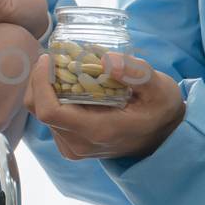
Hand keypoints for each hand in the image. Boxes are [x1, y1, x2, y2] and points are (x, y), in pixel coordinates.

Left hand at [25, 51, 184, 160]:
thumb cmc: (160, 110)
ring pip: (41, 113)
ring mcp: (73, 147)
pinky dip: (51, 97)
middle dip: (40, 80)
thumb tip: (107, 60)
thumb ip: (136, 72)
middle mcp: (79, 144)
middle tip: (53, 58)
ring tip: (60, 68)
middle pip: (39, 110)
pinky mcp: (70, 145)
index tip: (48, 59)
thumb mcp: (159, 87)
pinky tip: (66, 84)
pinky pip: (49, 118)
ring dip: (45, 87)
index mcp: (97, 130)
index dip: (40, 82)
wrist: (164, 138)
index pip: (49, 111)